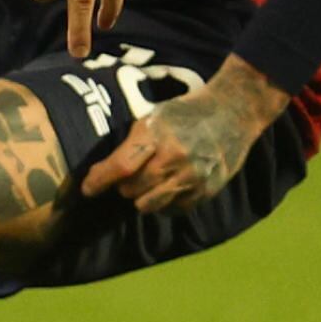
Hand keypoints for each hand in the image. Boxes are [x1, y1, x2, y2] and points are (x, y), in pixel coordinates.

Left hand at [82, 57, 290, 213]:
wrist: (233, 112)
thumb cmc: (186, 112)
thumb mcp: (154, 117)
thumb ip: (133, 143)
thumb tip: (105, 170)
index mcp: (158, 135)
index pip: (121, 166)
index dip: (100, 181)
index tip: (87, 189)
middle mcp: (175, 159)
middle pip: (132, 189)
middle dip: (123, 186)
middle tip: (127, 176)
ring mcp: (192, 178)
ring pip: (149, 205)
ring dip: (141, 197)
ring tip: (148, 182)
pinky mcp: (205, 191)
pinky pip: (172, 209)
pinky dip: (164, 202)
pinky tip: (169, 186)